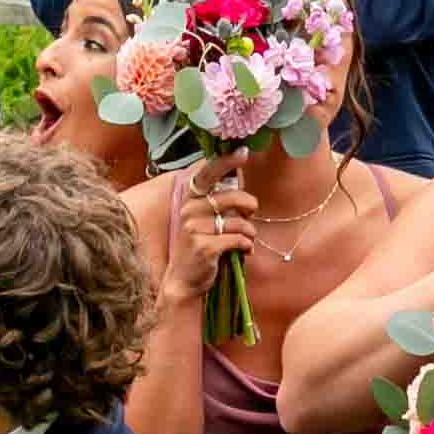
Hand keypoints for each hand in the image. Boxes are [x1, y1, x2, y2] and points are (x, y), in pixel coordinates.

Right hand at [163, 160, 254, 310]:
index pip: (208, 173)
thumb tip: (239, 178)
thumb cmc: (200, 246)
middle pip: (232, 197)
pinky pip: (239, 239)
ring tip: (247, 240)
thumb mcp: (203, 220)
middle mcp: (189, 210)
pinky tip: (244, 251)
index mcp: (190, 200)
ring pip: (239, 222)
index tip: (243, 152)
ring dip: (250, 233)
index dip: (226, 161)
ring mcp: (194, 229)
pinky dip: (247, 246)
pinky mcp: (204, 247)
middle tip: (250, 213)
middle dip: (249, 205)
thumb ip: (218, 202)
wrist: (183, 280)